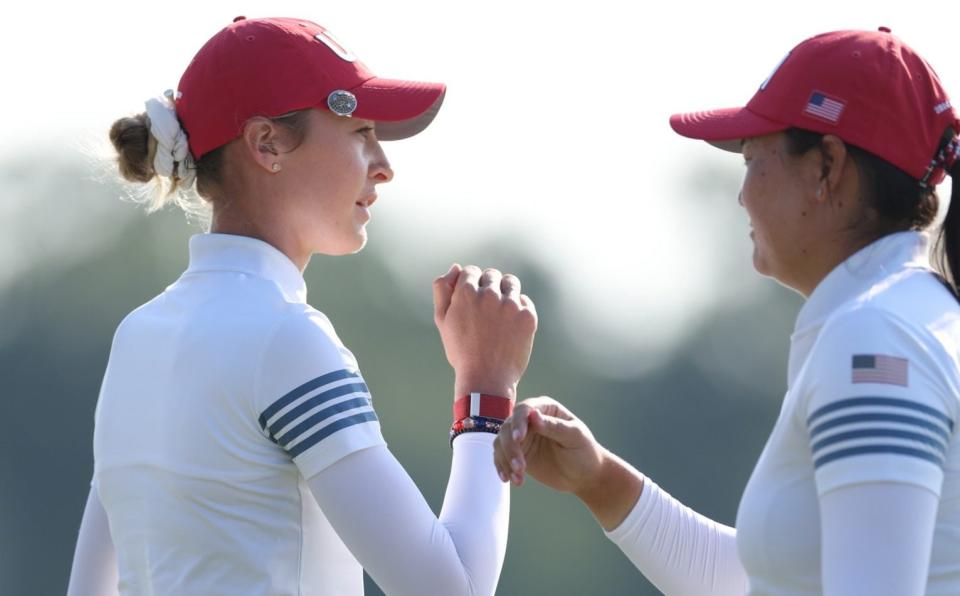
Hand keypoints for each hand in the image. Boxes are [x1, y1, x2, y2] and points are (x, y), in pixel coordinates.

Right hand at [433, 264, 537, 398]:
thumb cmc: (461, 350)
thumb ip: (442, 289)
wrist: (486, 379)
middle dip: (488, 287)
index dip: (471, 284)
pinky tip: (510, 326)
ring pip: (511, 283)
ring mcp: (510, 305)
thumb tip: (456, 267)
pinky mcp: (527, 316)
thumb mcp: (442, 320)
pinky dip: (518, 309)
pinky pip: (524, 301)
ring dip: (505, 292)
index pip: (471, 271)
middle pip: (492, 275)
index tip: (472, 301)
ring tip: (501, 311)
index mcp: (466, 293)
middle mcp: (489, 294)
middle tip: (486, 310)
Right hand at [492, 396, 602, 490]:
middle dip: (511, 448)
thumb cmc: (584, 451)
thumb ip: (554, 426)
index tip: (519, 439)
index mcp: (545, 408)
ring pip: (502, 442)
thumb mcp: (574, 437)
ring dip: (506, 460)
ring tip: (518, 478)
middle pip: (509, 427)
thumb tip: (533, 415)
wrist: (584, 475)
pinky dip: (502, 467)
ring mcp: (522, 436)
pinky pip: (501, 456)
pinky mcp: (517, 453)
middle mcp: (530, 419)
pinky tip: (509, 479)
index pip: (524, 410)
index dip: (519, 423)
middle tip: (520, 468)